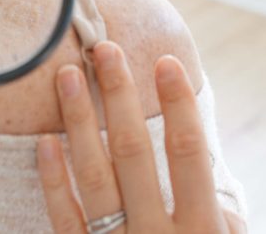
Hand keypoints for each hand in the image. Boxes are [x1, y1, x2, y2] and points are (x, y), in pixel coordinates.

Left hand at [36, 42, 246, 232]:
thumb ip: (219, 216)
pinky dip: (54, 180)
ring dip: (79, 121)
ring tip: (68, 76)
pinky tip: (46, 142)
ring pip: (93, 176)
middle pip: (132, 152)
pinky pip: (65, 220)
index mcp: (201, 230)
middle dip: (119, 95)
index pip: (188, 153)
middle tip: (105, 49)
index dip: (178, 104)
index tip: (166, 62)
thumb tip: (203, 174)